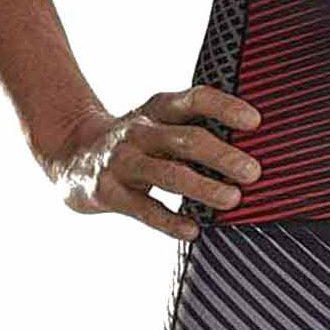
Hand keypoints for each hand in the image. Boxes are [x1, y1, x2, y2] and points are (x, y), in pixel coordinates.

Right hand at [43, 86, 261, 240]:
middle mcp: (141, 130)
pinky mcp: (108, 192)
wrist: (73, 155)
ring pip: (167, 173)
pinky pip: (143, 209)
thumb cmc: (139, 141)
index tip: (256, 122)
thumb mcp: (161, 124)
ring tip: (233, 199)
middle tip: (254, 171)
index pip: (196, 99)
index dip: (225, 108)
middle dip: (222, 155)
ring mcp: (122, 161)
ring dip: (202, 186)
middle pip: (186, 139)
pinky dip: (170, 220)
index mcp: (159, 108)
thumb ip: (198, 129)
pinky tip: (194, 230)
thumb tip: (256, 149)